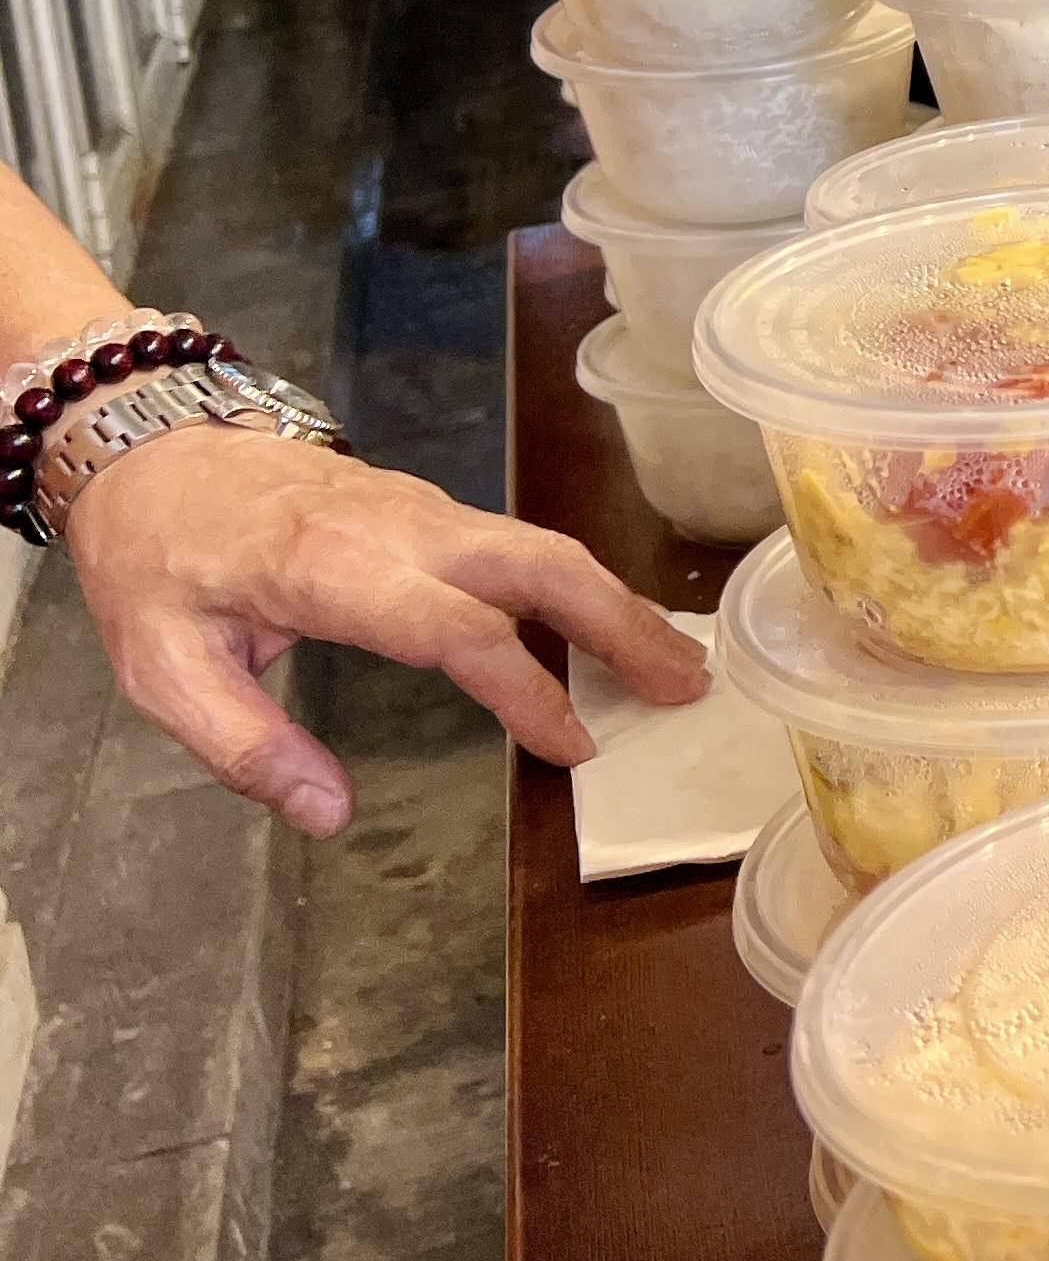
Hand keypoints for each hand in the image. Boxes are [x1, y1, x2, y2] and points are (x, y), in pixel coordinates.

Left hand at [67, 429, 707, 835]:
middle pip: (540, 564)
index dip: (526, 689)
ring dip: (616, 602)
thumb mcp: (159, 669)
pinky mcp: (428, 509)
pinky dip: (580, 584)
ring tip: (675, 662)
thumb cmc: (153, 560)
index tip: (574, 747)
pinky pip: (520, 544)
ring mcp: (422, 509)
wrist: (147, 446)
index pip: (459, 629)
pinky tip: (605, 626)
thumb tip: (328, 814)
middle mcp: (400, 528)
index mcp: (334, 568)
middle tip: (687, 685)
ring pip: (543, 547)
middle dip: (621, 623)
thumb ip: (243, 745)